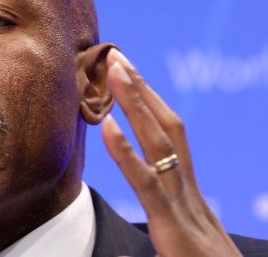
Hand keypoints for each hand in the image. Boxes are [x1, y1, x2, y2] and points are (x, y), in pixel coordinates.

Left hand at [101, 49, 240, 256]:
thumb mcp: (182, 238)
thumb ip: (167, 216)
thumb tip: (149, 211)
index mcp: (188, 190)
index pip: (171, 135)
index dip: (150, 102)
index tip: (130, 74)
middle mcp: (187, 188)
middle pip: (166, 127)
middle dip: (141, 89)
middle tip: (116, 56)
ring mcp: (180, 203)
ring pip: (159, 142)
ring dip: (135, 103)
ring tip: (112, 71)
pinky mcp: (169, 225)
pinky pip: (145, 182)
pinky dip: (125, 152)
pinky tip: (107, 126)